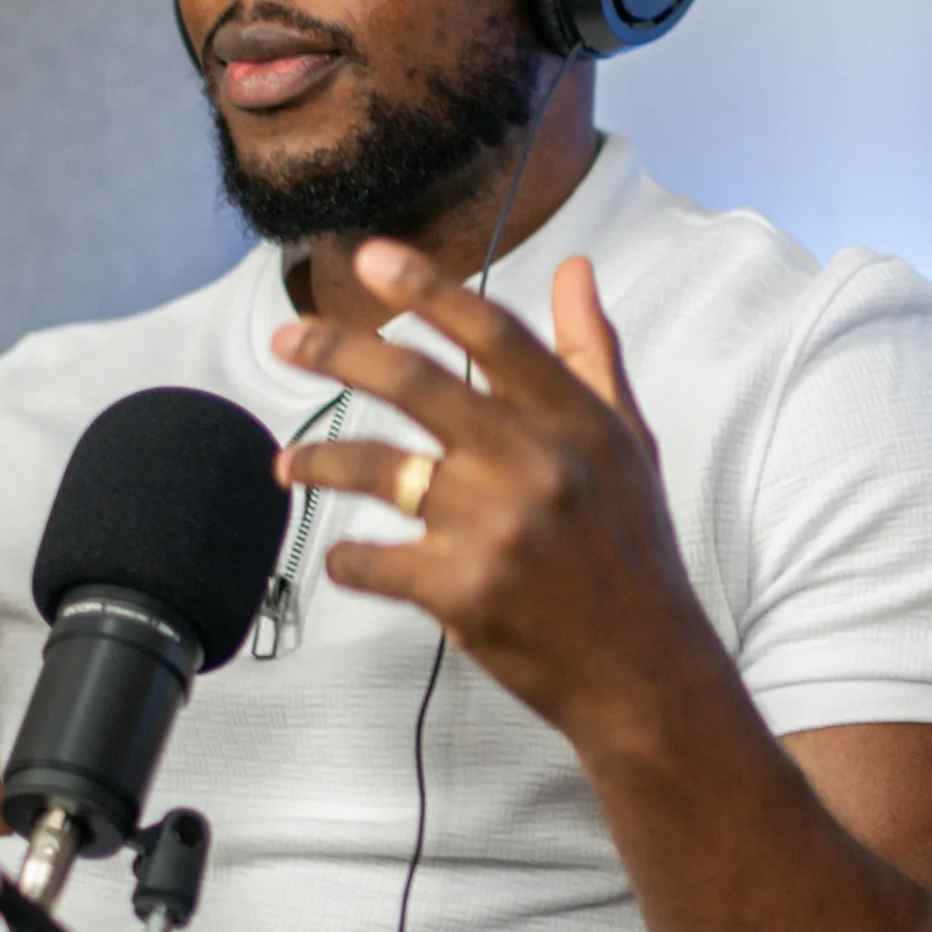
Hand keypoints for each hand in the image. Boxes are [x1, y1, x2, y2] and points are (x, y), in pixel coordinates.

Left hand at [271, 242, 714, 748]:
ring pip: (377, 468)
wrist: (644, 672)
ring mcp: (494, 528)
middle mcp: (533, 463)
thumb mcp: (625, 442)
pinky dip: (346, 559)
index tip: (371, 259)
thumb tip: (574, 268)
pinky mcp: (462, 592)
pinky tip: (344, 558)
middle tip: (287, 340)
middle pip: (415, 382)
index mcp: (573, 421)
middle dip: (336, 351)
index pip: (491, 332)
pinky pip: (372, 560)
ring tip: (287, 465)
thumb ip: (591, 350)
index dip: (426, 288)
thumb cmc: (631, 550)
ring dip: (318, 461)